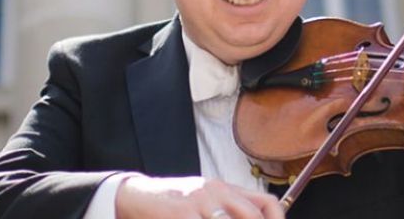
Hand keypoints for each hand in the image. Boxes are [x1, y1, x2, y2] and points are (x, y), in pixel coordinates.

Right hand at [116, 176, 283, 218]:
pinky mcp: (182, 213)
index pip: (266, 202)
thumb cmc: (174, 203)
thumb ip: (228, 209)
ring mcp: (200, 202)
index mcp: (226, 188)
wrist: (137, 196)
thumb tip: (252, 218)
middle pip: (253, 216)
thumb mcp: (205, 200)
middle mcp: (217, 192)